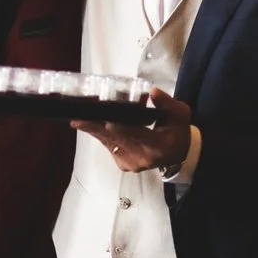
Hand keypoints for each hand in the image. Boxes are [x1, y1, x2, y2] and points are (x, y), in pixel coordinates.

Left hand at [75, 89, 194, 173]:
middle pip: (116, 139)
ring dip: (93, 130)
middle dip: (98, 126)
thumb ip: (167, 103)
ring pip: (108, 143)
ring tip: (77, 119)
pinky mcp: (122, 164)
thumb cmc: (178, 131)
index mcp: (158, 147)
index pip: (137, 135)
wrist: (177, 155)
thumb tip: (152, 92)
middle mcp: (141, 159)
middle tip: (80, 115)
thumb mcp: (180, 114)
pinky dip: (98, 134)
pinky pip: (108, 146)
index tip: (106, 120)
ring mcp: (130, 164)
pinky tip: (87, 124)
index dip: (120, 128)